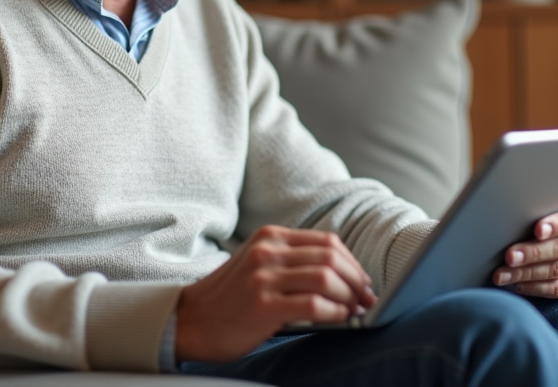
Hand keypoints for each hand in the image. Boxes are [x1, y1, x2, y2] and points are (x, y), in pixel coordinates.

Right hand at [175, 225, 375, 362]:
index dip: (352, 262)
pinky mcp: (263, 305)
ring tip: (355, 311)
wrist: (190, 321)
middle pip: (331, 256)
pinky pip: (314, 305)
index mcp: (270, 237)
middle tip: (366, 299)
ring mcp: (264, 277)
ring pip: (326, 277)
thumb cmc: (230, 299)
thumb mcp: (258, 265)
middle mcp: (268, 251)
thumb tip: (343, 276)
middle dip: (357, 280)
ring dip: (349, 296)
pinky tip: (338, 319)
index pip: (327, 241)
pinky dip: (335, 312)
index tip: (363, 282)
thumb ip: (292, 261)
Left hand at [493, 199, 557, 298]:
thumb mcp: (543, 206)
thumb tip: (509, 209)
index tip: (538, 230)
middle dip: (532, 253)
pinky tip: (515, 284)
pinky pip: (557, 289)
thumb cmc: (540, 215)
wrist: (553, 236)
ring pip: (556, 270)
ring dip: (526, 273)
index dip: (557, 224)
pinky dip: (533, 288)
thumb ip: (535, 207)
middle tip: (509, 256)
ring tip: (502, 274)